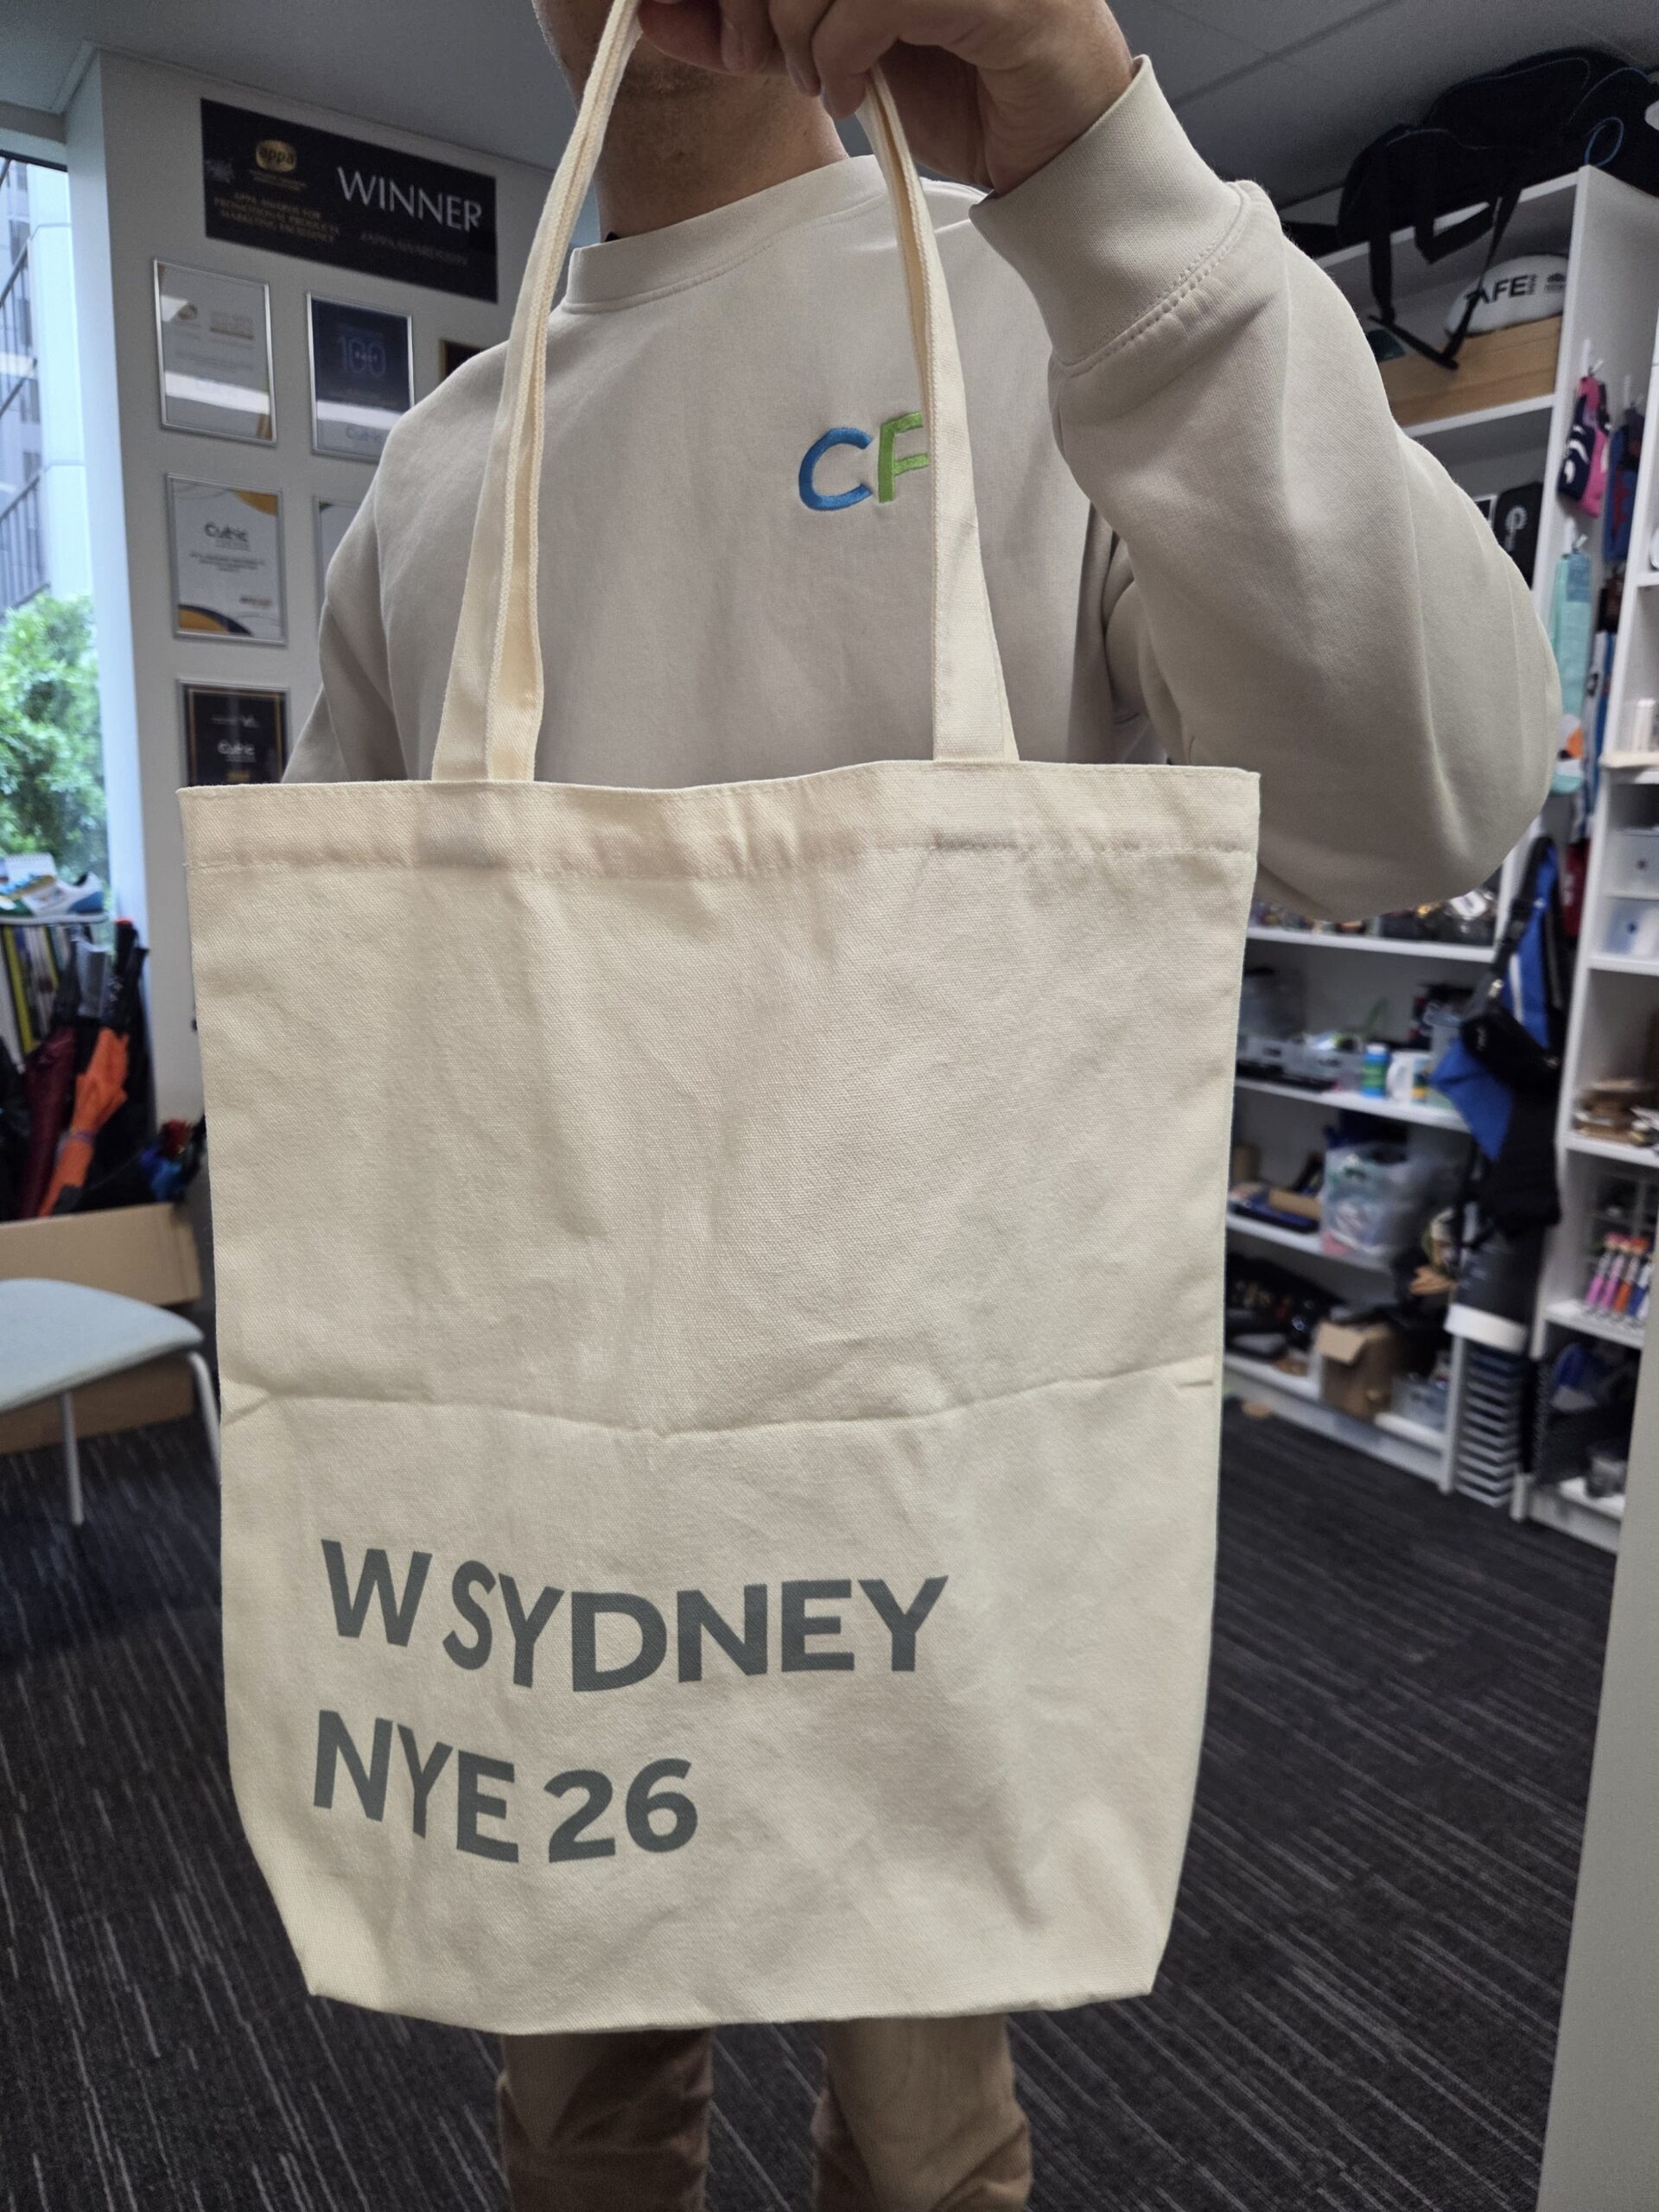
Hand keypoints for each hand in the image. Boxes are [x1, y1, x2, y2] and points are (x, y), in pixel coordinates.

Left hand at [637, 0, 1135, 193]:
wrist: (1054, 150)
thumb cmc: (962, 92)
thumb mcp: (835, 53)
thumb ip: (752, 27)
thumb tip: (655, 12)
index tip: (717, 27)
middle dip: (753, 3)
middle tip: (764, 61)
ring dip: (798, 33)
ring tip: (823, 80)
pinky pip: (870, 2)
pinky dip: (841, 54)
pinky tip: (856, 92)